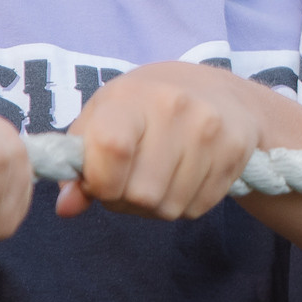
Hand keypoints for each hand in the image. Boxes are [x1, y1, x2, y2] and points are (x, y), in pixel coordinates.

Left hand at [59, 63, 266, 220]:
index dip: (99, 181)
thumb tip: (66, 208)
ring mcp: (210, 129)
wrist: (215, 93)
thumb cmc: (144, 109)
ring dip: (156, 206)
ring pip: (170, 207)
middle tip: (130, 179)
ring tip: (157, 177)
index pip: (111, 150)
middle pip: (141, 193)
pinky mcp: (235, 151)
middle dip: (127, 199)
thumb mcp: (102, 120)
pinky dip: (184, 203)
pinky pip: (197, 208)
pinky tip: (184, 177)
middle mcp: (175, 107)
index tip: (98, 179)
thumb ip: (79, 162)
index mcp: (131, 96)